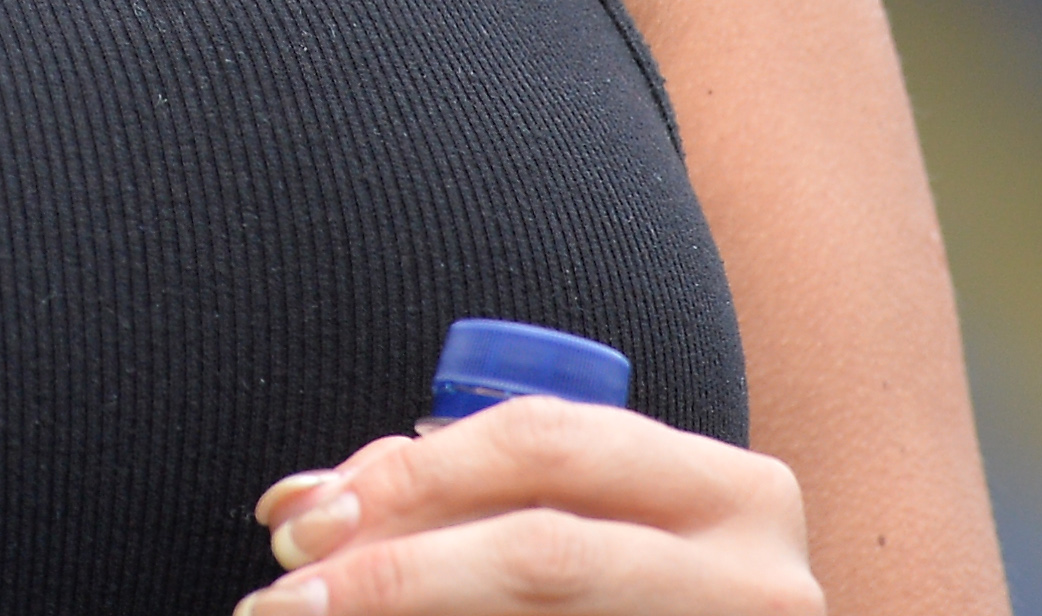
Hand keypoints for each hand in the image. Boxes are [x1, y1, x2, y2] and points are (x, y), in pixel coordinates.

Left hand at [239, 397, 817, 614]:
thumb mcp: (598, 517)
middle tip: (285, 597)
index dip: (408, 473)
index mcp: (734, 494)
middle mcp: (755, 580)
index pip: (544, 445)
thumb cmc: (652, 588)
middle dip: (395, 570)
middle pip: (541, 556)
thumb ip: (471, 490)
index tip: (301, 516)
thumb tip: (300, 506)